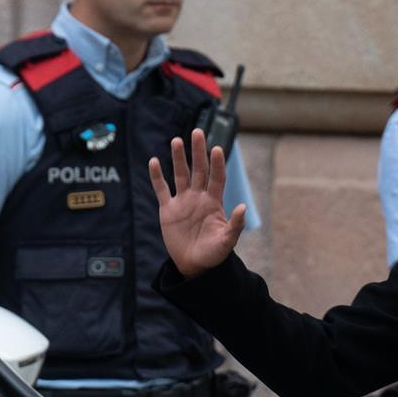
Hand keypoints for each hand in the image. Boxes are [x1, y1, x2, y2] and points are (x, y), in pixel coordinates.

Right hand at [149, 129, 246, 277]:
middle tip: (198, 132)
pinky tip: (154, 161)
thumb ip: (235, 225)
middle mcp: (199, 197)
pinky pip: (161, 189)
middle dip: (198, 152)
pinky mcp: (167, 209)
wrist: (194, 265)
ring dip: (179, 158)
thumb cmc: (214, 253)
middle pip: (198, 169)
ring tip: (177, 140)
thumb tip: (243, 207)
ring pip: (180, 174)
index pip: (217, 177)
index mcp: (214, 202)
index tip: (216, 149)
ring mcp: (182, 201)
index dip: (217, 164)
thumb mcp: (227, 241)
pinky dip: (157, 176)